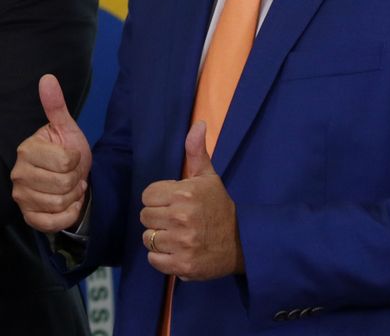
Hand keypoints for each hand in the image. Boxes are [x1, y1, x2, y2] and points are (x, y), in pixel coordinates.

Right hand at [11, 74, 92, 231]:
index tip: (71, 159)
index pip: (66, 161)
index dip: (76, 161)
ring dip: (72, 197)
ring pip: (60, 203)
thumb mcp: (65, 128)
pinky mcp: (28, 217)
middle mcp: (18, 174)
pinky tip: (66, 205)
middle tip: (71, 175)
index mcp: (27, 150)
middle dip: (75, 181)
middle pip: (64, 184)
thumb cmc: (66, 152)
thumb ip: (55, 105)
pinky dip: (67, 215)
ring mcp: (21, 197)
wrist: (66, 178)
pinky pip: (54, 222)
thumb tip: (47, 78)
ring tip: (68, 189)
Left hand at [139, 121, 243, 280]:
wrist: (244, 243)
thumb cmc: (220, 207)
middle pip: (145, 217)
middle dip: (158, 218)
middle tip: (176, 220)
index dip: (158, 199)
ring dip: (159, 239)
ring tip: (178, 236)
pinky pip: (154, 260)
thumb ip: (197, 152)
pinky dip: (162, 258)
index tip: (173, 203)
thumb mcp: (209, 178)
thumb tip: (197, 124)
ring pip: (148, 238)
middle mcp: (181, 218)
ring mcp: (182, 243)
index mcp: (184, 194)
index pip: (147, 196)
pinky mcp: (183, 265)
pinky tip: (177, 251)